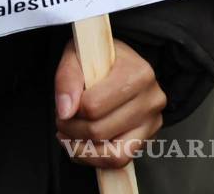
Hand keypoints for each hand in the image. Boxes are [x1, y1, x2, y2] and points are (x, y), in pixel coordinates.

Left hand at [54, 39, 165, 167]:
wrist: (119, 60)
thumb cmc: (97, 55)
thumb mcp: (76, 54)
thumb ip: (67, 78)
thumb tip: (65, 112)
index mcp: (137, 72)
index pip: (94, 105)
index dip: (71, 111)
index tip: (61, 108)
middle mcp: (151, 99)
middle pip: (101, 131)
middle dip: (72, 132)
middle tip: (61, 123)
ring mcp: (153, 121)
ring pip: (114, 154)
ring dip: (84, 151)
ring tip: (68, 139)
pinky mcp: (149, 137)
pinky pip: (121, 160)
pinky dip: (96, 158)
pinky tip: (81, 147)